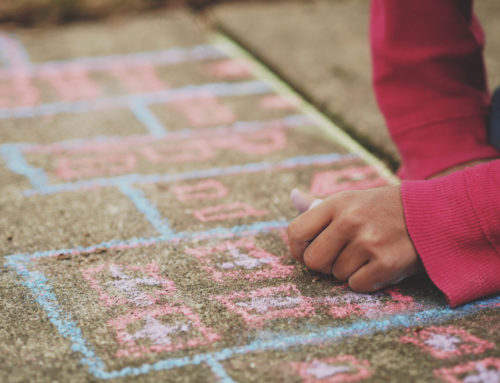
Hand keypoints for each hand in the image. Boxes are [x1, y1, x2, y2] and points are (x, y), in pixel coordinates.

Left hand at [287, 186, 422, 291]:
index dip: (298, 248)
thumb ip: (319, 205)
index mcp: (337, 203)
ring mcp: (369, 242)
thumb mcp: (351, 199)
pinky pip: (357, 285)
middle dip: (323, 264)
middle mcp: (350, 220)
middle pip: (312, 260)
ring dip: (349, 271)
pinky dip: (366, 281)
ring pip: (337, 275)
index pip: (296, 232)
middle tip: (340, 256)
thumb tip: (292, 196)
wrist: (433, 213)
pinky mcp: (387, 263)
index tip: (310, 250)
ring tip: (367, 255)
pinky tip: (378, 265)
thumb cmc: (383, 209)